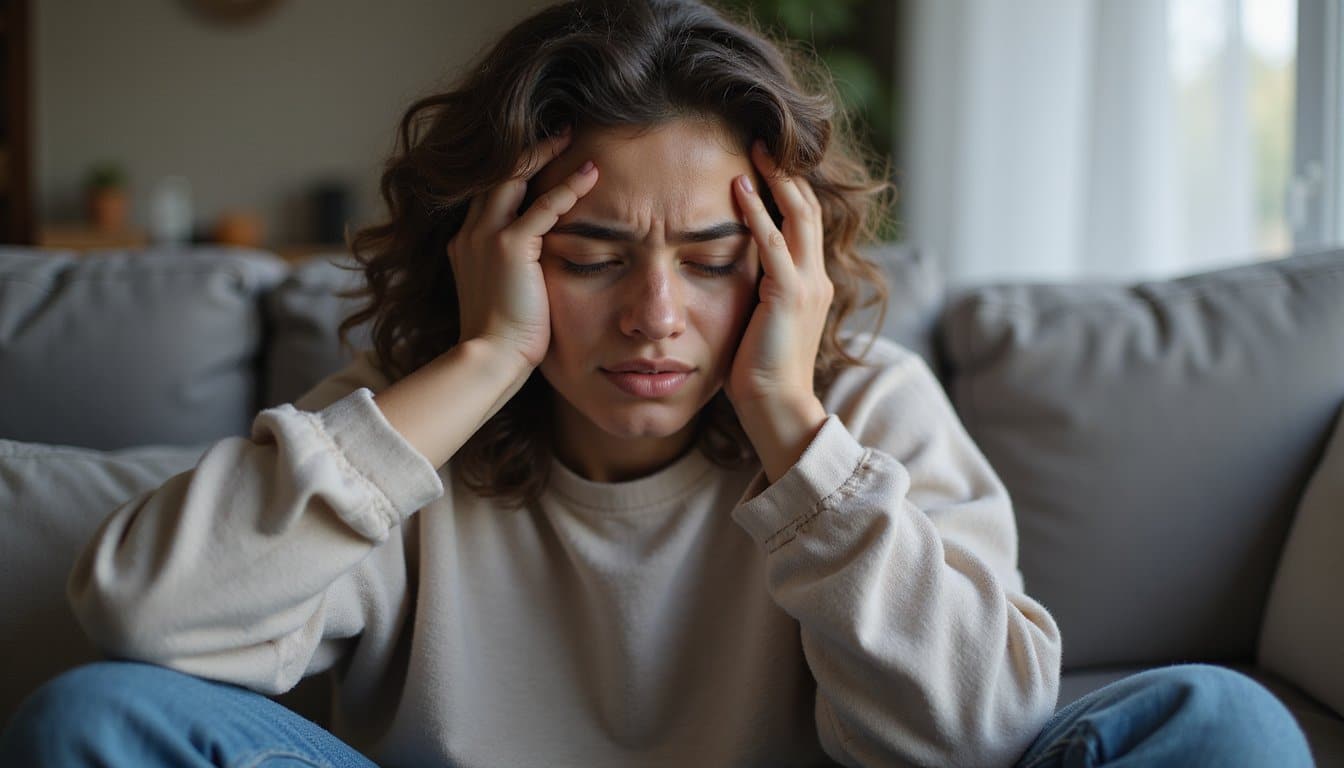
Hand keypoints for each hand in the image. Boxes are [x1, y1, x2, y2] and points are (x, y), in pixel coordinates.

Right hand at [450, 127, 598, 367]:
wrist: (488, 359)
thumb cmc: (502, 339)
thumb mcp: (505, 295)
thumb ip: (516, 271)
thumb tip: (540, 268)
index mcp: (467, 244)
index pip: (490, 194)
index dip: (514, 171)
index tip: (541, 157)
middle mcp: (471, 233)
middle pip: (497, 175)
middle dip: (527, 150)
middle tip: (559, 132)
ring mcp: (487, 237)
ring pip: (514, 178)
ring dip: (544, 154)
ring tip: (572, 137)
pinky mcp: (509, 247)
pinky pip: (543, 206)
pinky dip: (568, 187)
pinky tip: (591, 173)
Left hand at [725, 139, 833, 411]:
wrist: (777, 406)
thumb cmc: (760, 372)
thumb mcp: (761, 321)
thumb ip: (757, 292)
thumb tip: (733, 273)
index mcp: (813, 283)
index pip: (805, 223)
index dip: (789, 190)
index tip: (766, 164)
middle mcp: (817, 277)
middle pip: (808, 208)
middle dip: (786, 172)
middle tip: (762, 142)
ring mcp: (808, 284)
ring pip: (799, 215)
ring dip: (776, 180)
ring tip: (755, 150)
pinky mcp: (789, 294)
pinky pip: (774, 242)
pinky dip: (757, 212)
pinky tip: (739, 188)